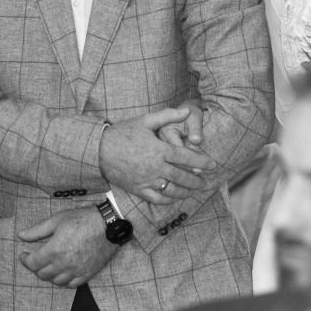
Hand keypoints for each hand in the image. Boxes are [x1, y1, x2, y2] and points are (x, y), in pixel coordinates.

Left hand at [18, 207, 116, 287]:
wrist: (109, 225)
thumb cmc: (83, 219)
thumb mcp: (57, 220)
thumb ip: (37, 230)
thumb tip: (20, 235)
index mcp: (54, 250)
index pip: (33, 263)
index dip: (25, 260)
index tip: (24, 254)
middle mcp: (64, 264)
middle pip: (43, 274)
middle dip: (36, 267)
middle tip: (36, 259)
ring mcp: (76, 271)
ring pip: (56, 282)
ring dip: (49, 275)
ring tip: (49, 265)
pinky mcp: (87, 274)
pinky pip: (71, 285)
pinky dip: (64, 281)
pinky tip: (63, 272)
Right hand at [100, 108, 215, 203]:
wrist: (99, 150)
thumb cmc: (123, 133)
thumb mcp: (145, 120)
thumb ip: (168, 115)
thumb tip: (187, 111)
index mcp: (159, 149)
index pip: (186, 157)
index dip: (201, 161)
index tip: (212, 164)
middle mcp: (155, 167)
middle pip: (182, 176)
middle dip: (196, 180)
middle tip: (204, 181)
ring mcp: (146, 180)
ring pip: (172, 190)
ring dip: (185, 191)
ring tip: (193, 190)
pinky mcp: (138, 189)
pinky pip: (156, 199)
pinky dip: (168, 200)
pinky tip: (174, 197)